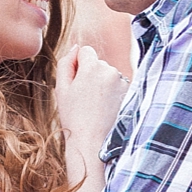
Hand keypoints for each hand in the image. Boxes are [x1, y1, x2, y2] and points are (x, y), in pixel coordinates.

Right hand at [56, 43, 129, 160]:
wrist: (93, 143)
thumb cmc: (74, 118)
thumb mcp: (62, 89)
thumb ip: (66, 63)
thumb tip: (76, 47)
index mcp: (92, 66)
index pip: (86, 51)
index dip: (79, 66)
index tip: (77, 83)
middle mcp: (110, 70)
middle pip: (99, 64)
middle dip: (92, 76)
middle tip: (85, 100)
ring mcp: (122, 82)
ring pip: (109, 75)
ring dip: (103, 85)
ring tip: (97, 107)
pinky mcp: (129, 94)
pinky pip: (118, 87)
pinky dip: (113, 95)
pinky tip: (107, 110)